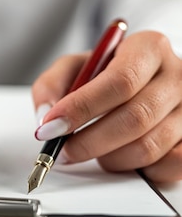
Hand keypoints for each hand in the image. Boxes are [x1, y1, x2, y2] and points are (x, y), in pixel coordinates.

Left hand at [31, 30, 181, 182]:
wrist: (141, 81)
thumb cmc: (105, 74)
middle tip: (64, 149)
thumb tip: (47, 116)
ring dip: (109, 157)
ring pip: (149, 146)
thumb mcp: (74, 67)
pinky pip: (167, 166)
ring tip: (90, 150)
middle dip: (89, 140)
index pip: (120, 81)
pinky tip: (118, 157)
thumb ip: (52, 85)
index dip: (82, 108)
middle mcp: (177, 76)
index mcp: (148, 48)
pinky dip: (135, 169)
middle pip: (135, 117)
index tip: (52, 126)